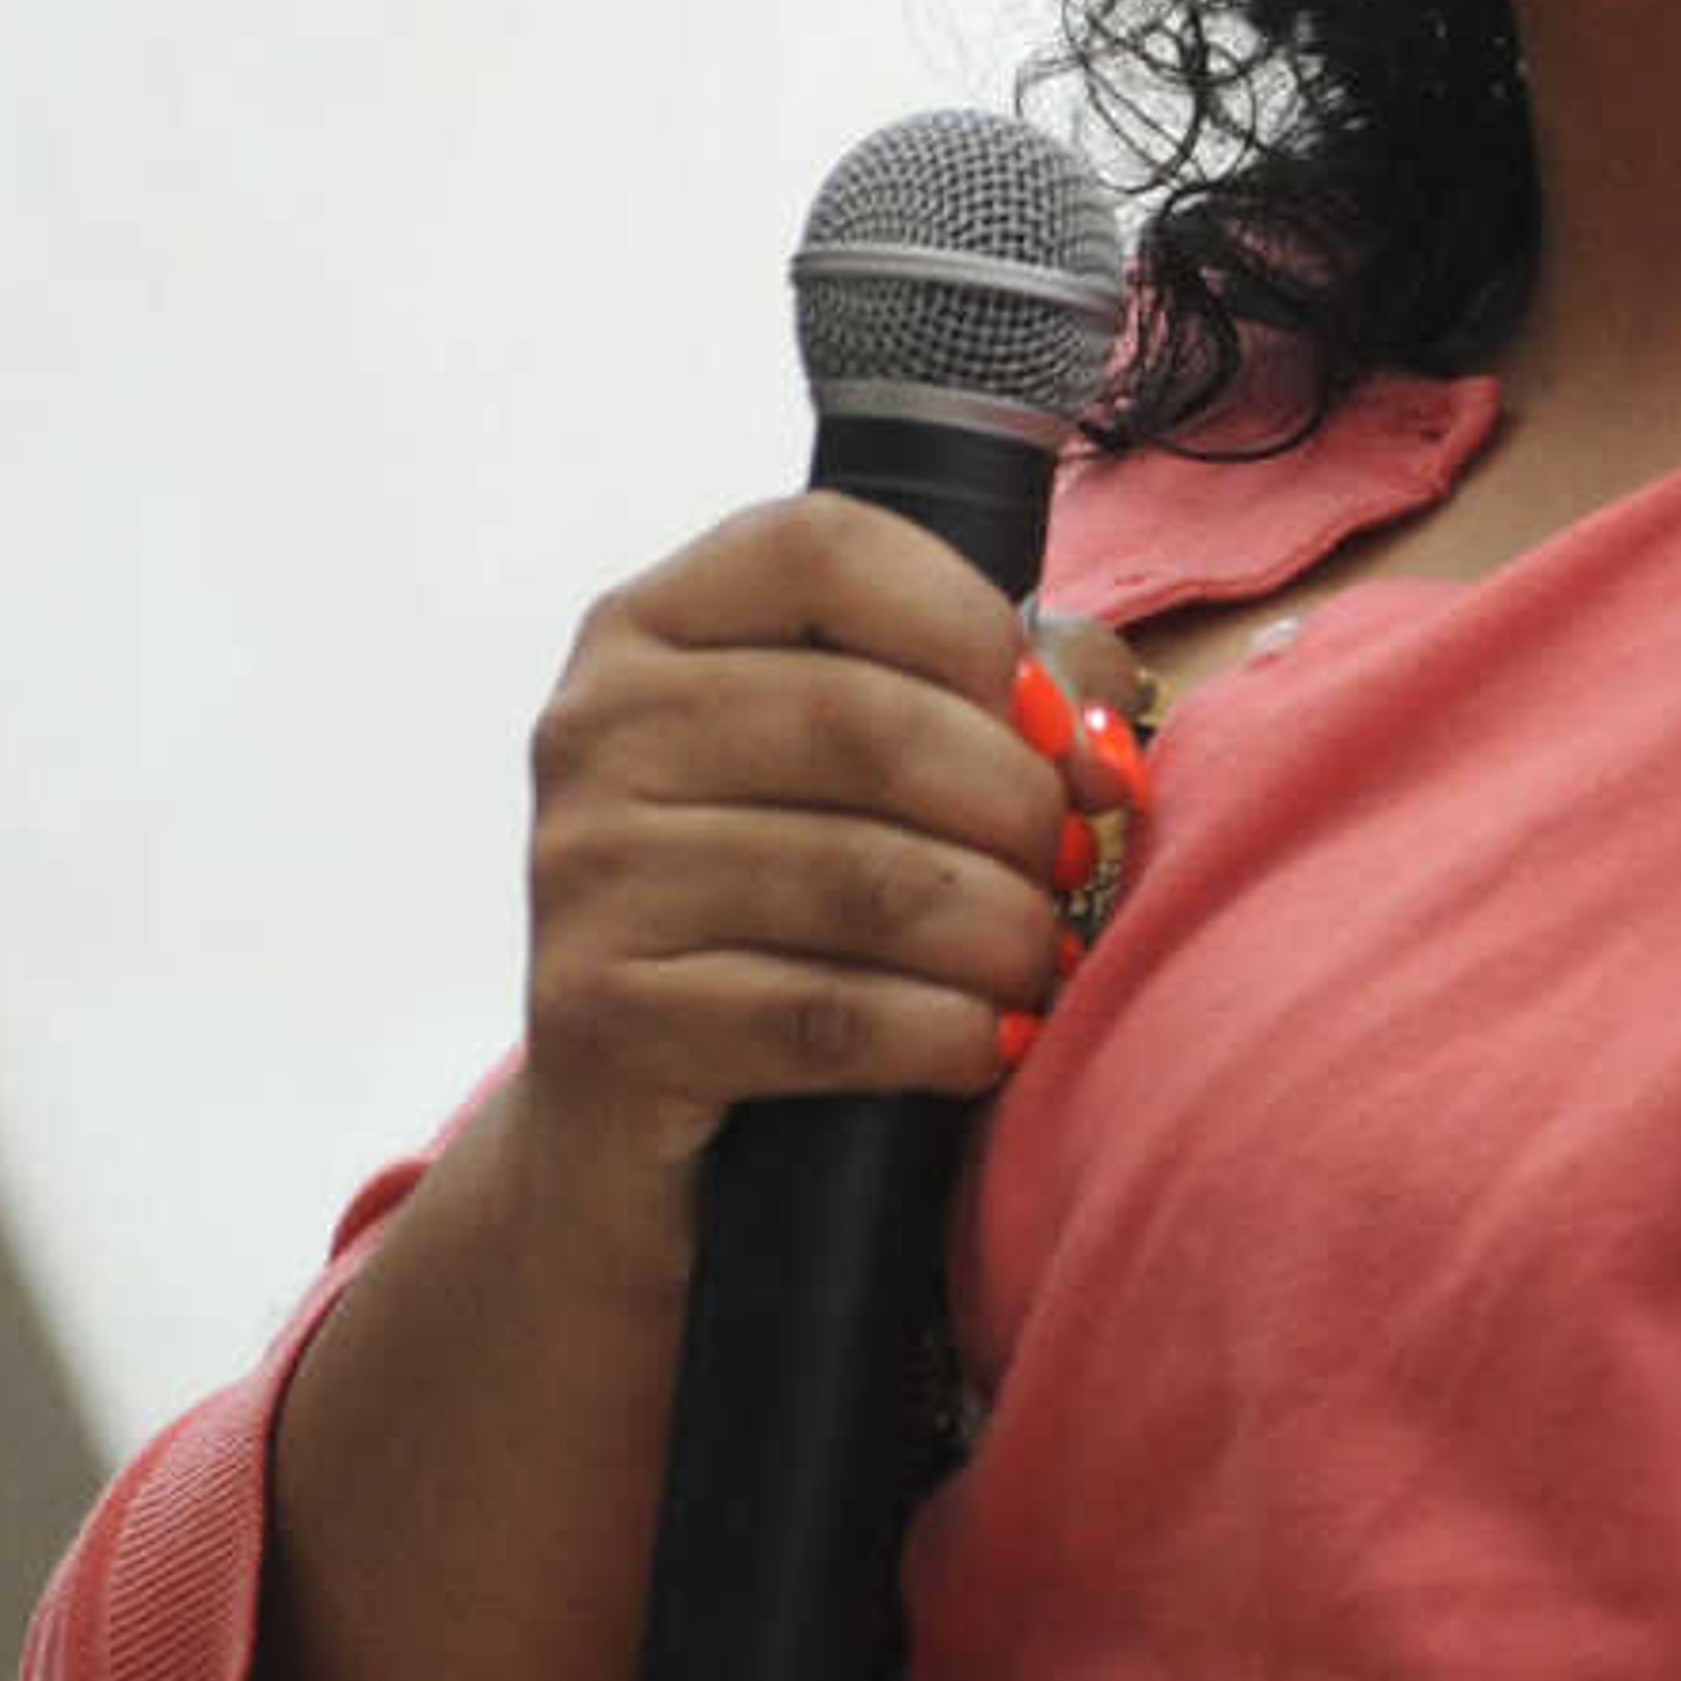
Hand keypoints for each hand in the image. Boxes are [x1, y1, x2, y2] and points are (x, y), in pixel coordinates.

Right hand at [506, 495, 1152, 1308]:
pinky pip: (827, 1015)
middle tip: (1075, 865)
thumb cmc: (777, 915)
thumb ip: (991, 693)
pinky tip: (996, 1042)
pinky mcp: (598, 1015)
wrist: (622, 1132)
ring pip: (864, 878)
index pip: (825, 548)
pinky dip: (946, 1032)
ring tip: (1045, 959)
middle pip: (867, 720)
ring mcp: (583, 870)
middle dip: (1016, 803)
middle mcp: (596, 727)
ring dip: (1003, 929)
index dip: (973, 624)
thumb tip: (1096, 724)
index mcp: (651, 626)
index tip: (1057, 724)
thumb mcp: (859, 773)